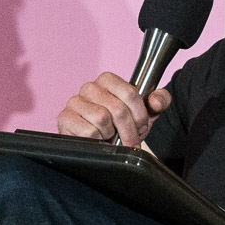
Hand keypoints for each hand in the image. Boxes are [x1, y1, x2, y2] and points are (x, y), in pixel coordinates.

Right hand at [56, 71, 171, 145]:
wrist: (100, 144)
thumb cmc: (121, 127)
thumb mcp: (145, 114)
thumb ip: (159, 101)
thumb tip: (156, 101)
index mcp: (107, 80)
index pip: (130, 93)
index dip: (140, 115)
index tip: (141, 127)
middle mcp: (89, 87)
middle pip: (118, 109)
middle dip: (128, 131)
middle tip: (128, 140)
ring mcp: (74, 102)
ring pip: (102, 120)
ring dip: (110, 136)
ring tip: (109, 138)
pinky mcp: (64, 118)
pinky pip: (88, 132)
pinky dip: (97, 141)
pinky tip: (97, 141)